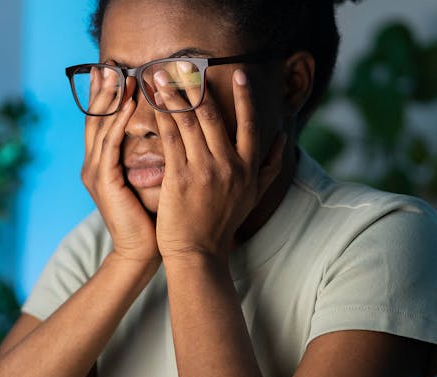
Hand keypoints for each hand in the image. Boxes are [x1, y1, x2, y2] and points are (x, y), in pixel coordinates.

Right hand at [81, 72, 158, 262]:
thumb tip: (170, 128)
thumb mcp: (150, 178)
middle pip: (95, 118)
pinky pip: (110, 145)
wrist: (143, 251)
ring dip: (110, 99)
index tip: (113, 70)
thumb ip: (151, 153)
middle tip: (107, 64)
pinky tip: (127, 105)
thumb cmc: (152, 217)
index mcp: (103, 163)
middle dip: (101, 90)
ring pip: (101, 126)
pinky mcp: (104, 182)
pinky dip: (118, 123)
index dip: (106, 96)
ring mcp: (95, 172)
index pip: (103, 121)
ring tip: (119, 75)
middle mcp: (94, 164)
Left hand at [152, 68, 285, 259]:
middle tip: (185, 65)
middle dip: (198, 86)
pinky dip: (161, 116)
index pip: (249, 123)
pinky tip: (152, 102)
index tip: (238, 73)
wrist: (198, 252)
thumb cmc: (224, 223)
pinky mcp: (179, 176)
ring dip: (174, 94)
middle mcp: (229, 165)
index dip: (244, 96)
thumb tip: (284, 138)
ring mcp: (203, 170)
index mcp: (248, 167)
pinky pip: (170, 138)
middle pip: (213, 115)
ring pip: (189, 122)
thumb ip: (271, 166)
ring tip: (160, 76)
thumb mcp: (255, 195)